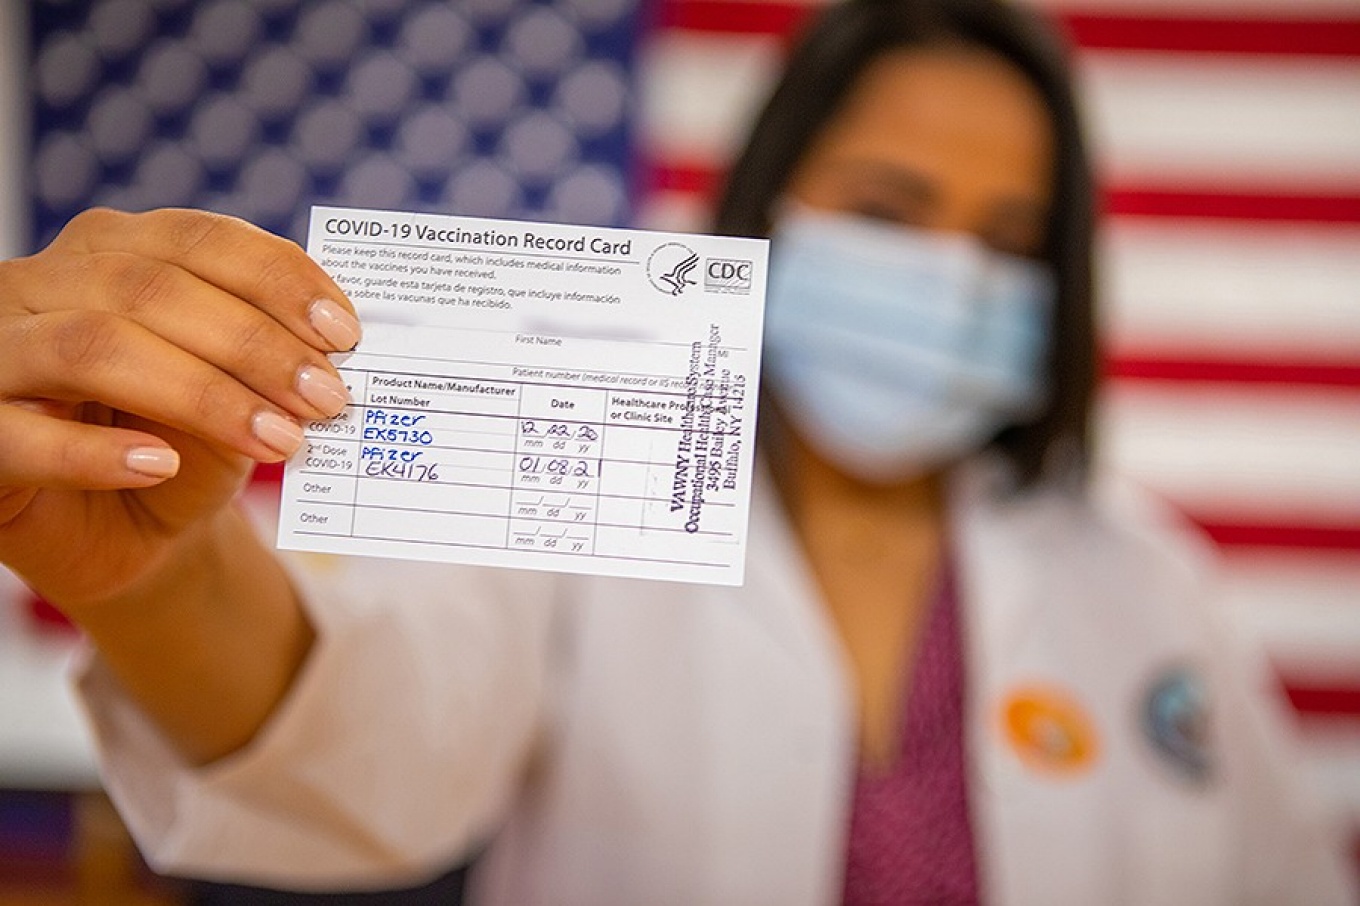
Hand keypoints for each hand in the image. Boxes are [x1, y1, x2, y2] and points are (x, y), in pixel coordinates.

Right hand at [0, 208, 359, 610]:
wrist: (127, 533)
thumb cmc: (184, 446)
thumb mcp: (239, 392)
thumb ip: (271, 357)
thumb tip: (338, 344)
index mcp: (110, 251)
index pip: (196, 240)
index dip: (275, 278)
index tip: (345, 332)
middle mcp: (41, 283)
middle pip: (149, 290)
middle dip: (253, 344)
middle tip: (327, 397)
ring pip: (91, 346)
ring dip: (200, 394)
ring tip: (279, 440)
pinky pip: (19, 434)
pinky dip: (95, 452)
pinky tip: (161, 465)